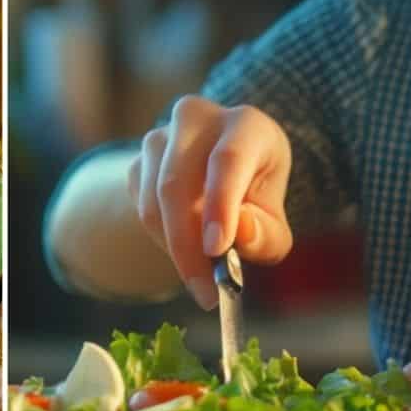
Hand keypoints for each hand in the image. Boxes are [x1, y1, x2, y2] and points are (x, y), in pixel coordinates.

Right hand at [126, 95, 295, 309]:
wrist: (220, 173)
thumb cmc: (254, 196)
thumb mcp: (274, 217)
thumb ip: (266, 232)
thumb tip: (240, 233)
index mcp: (245, 124)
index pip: (228, 160)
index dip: (220, 205)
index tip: (217, 249)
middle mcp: (196, 118)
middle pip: (178, 183)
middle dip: (187, 244)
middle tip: (204, 291)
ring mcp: (159, 136)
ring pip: (153, 201)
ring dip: (174, 247)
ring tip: (201, 276)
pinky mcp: (136, 160)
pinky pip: (140, 209)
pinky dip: (161, 239)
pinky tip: (186, 246)